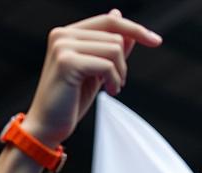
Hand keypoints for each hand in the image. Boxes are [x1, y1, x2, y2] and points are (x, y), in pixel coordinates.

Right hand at [23, 11, 161, 148]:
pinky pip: (107, 64)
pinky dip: (114, 80)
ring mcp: (63, 46)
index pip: (109, 21)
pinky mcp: (66, 62)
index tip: (156, 41)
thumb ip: (107, 47)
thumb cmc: (69, 103)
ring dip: (120, 73)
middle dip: (123, 62)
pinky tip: (109, 92)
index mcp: (67, 34)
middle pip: (115, 34)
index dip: (135, 29)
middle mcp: (62, 34)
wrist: (46, 128)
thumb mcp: (95, 72)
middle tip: (117, 84)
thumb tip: (120, 16)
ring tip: (112, 88)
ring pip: (114, 48)